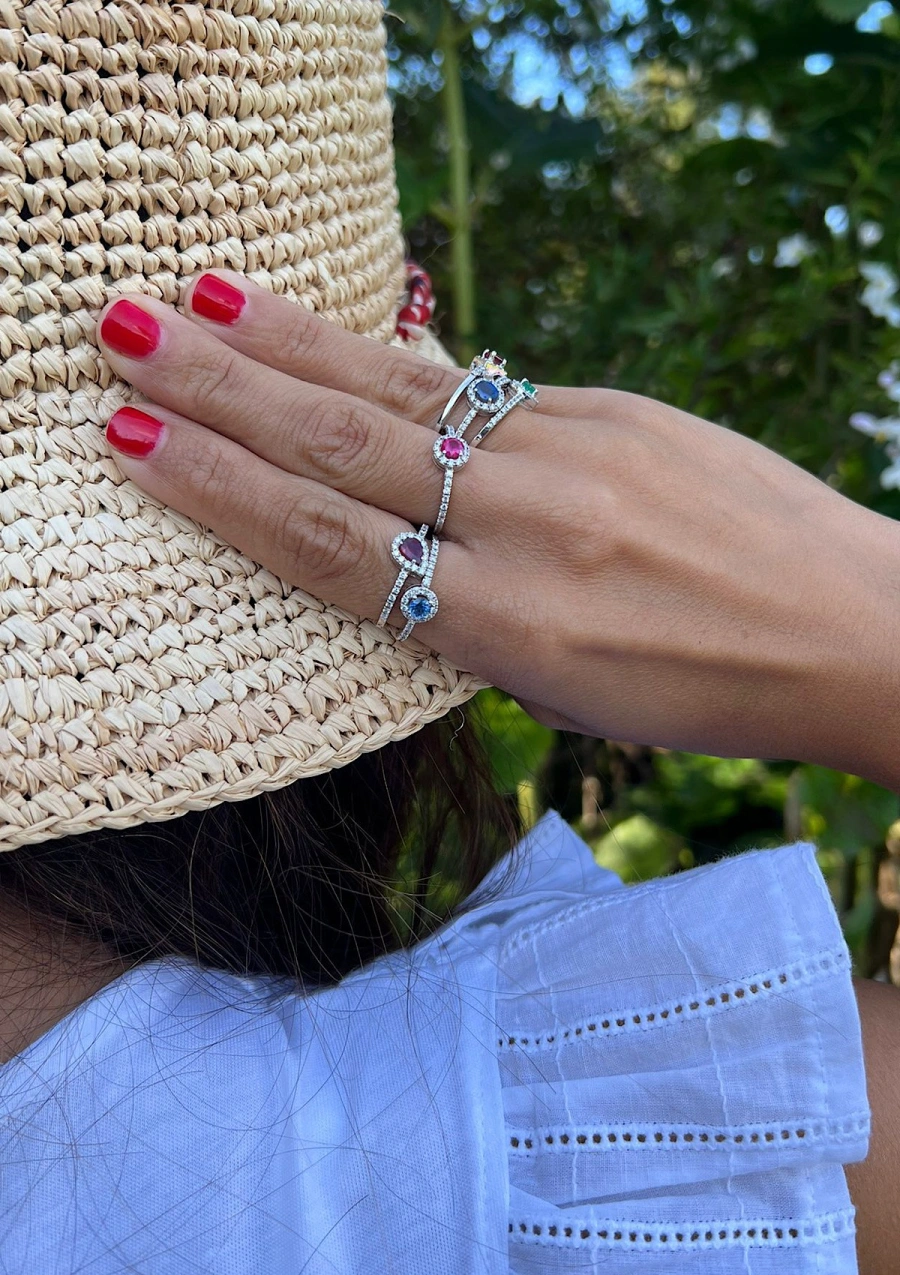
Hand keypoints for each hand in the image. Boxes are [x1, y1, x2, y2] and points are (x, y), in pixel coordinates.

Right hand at [96, 274, 899, 788]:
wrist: (853, 626)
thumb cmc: (703, 689)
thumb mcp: (565, 693)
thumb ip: (469, 618)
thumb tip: (388, 537)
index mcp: (510, 625)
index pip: (332, 546)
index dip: (223, 493)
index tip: (139, 445)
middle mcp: (530, 526)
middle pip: (347, 449)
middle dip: (225, 391)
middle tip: (130, 338)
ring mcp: (576, 451)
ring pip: (405, 396)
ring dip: (294, 346)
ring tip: (206, 303)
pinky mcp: (616, 408)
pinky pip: (484, 386)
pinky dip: (398, 361)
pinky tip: (341, 337)